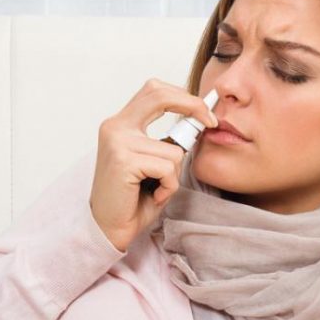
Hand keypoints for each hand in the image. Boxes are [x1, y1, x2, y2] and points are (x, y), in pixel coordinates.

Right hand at [89, 79, 217, 251]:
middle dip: (192, 105)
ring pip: (173, 149)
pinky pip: (167, 169)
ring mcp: (117, 142)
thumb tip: (197, 121)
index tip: (204, 112)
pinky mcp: (124, 161)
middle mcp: (115, 127)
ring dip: (174, 174)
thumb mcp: (151, 160)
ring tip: (157, 187)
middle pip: (159, 94)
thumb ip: (165, 139)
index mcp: (120, 124)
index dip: (183, 96)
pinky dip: (168, 187)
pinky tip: (153, 196)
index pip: (154, 90)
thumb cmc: (133, 198)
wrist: (109, 228)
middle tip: (210, 122)